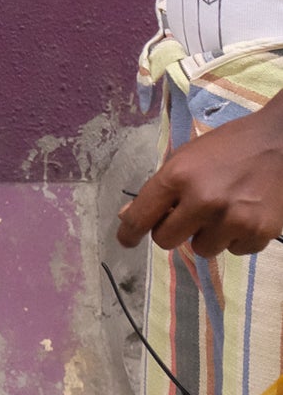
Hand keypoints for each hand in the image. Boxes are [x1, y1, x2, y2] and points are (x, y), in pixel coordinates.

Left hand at [117, 103, 282, 258]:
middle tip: (186, 217)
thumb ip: (159, 189)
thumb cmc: (227, 147)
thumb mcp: (185, 157)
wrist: (279, 143)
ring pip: (201, 250)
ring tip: (222, 210)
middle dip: (172, 232)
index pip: (141, 216)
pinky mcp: (259, 233)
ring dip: (207, 236)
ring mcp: (233, 219)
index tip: (126, 240)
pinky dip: (236, 238)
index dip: (129, 232)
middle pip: (166, 241)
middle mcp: (203, 200)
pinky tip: (245, 214)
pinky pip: (234, 251)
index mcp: (178, 176)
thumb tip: (127, 217)